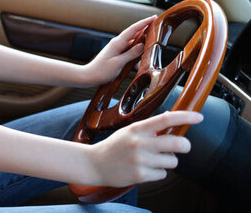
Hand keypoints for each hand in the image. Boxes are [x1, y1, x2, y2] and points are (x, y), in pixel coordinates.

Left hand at [78, 16, 155, 86]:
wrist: (89, 76)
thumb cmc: (102, 71)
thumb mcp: (118, 63)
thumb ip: (131, 54)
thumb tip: (142, 44)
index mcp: (117, 43)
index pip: (133, 29)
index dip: (144, 23)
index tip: (154, 17)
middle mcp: (117, 43)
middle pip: (134, 34)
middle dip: (146, 31)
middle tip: (157, 29)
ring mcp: (117, 48)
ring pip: (133, 44)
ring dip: (141, 48)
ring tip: (149, 50)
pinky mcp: (117, 54)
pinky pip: (129, 52)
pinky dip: (135, 57)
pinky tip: (136, 65)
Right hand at [87, 110, 202, 186]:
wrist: (94, 163)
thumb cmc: (114, 146)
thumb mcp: (129, 131)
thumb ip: (148, 128)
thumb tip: (171, 121)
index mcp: (137, 128)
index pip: (165, 119)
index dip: (185, 117)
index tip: (199, 117)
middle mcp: (140, 143)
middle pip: (177, 143)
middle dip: (185, 146)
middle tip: (182, 146)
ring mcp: (140, 160)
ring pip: (173, 161)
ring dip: (168, 161)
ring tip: (154, 159)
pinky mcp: (140, 175)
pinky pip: (163, 174)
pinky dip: (158, 172)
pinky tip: (146, 169)